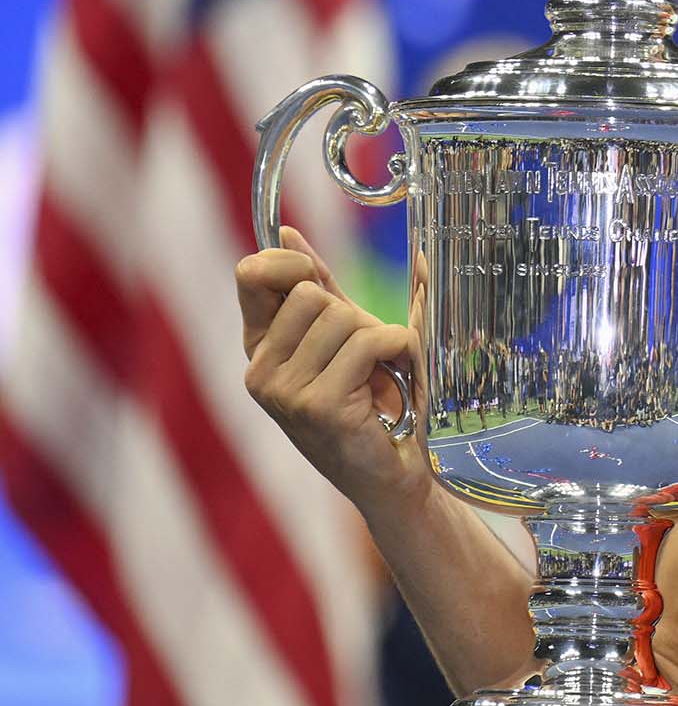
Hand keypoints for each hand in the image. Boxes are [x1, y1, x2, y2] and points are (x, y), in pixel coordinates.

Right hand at [236, 226, 431, 512]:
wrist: (394, 473)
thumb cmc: (375, 403)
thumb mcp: (344, 336)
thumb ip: (321, 287)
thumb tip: (289, 232)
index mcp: (259, 348)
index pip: (253, 274)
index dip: (293, 263)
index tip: (320, 279)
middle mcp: (260, 370)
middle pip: (311, 293)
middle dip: (355, 315)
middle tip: (368, 357)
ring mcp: (284, 392)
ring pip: (341, 316)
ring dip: (380, 338)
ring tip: (380, 376)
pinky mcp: (318, 406)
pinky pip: (368, 342)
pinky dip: (398, 352)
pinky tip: (394, 384)